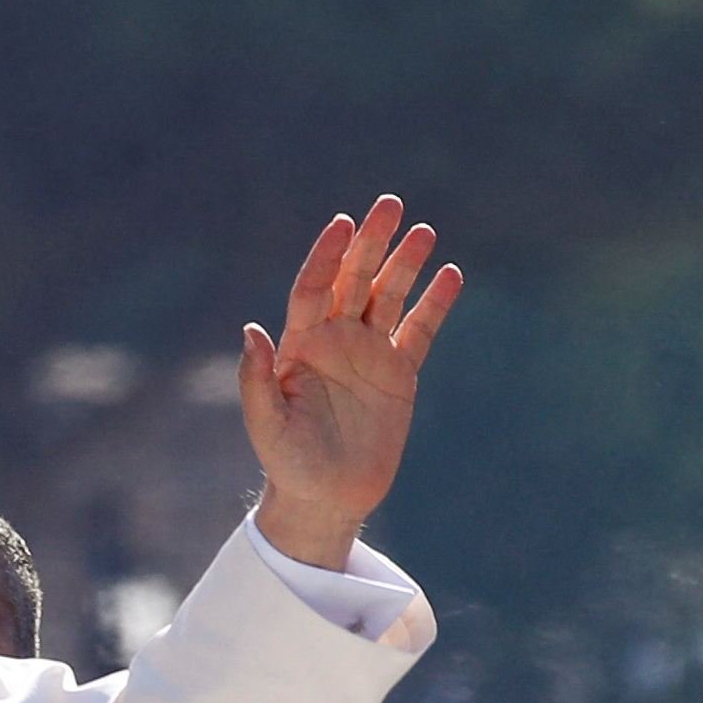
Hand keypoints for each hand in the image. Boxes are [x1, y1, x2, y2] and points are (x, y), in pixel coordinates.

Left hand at [239, 200, 459, 568]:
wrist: (326, 497)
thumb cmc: (288, 462)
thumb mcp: (266, 424)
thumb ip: (256, 378)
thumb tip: (251, 330)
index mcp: (301, 344)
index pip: (314, 286)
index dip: (328, 254)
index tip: (344, 223)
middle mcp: (335, 340)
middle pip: (355, 279)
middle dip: (372, 242)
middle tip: (390, 204)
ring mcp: (368, 354)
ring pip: (389, 297)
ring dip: (406, 263)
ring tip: (424, 231)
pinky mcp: (398, 374)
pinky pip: (419, 331)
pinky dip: (435, 303)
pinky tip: (451, 274)